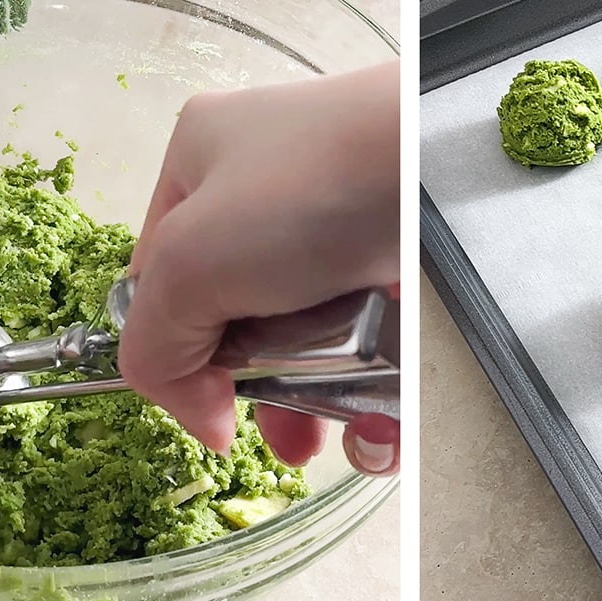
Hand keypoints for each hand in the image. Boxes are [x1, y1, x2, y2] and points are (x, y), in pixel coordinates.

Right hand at [119, 60, 399, 476]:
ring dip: (327, 409)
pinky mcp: (399, 264)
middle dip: (266, 395)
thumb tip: (198, 417)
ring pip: (315, 345)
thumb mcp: (190, 266)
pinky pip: (376, 346)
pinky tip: (387, 426)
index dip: (179, 352)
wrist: (445, 164)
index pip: (163, 281)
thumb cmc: (314, 188)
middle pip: (243, 325)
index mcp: (200, 165)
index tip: (211, 405)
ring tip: (356, 436)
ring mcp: (339, 228)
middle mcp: (267, 194)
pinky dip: (380, 398)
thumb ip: (155, 348)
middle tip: (289, 437)